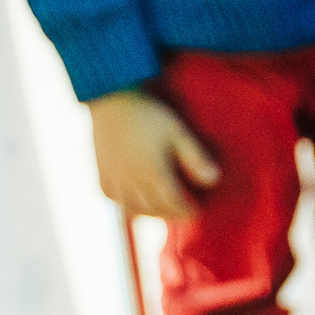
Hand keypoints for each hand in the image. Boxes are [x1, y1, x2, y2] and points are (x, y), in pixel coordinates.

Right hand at [89, 88, 219, 221]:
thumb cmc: (150, 115)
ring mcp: (114, 179)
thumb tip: (214, 181)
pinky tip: (137, 202)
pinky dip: (127, 206)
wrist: (111, 100)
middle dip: (172, 214)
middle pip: (155, 209)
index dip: (187, 211)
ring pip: (133, 209)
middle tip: (184, 213)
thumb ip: (196, 158)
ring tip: (164, 209)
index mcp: (153, 172)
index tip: (197, 212)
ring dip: (151, 214)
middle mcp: (131, 181)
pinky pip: (113, 200)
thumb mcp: (179, 133)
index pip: (174, 203)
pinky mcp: (101, 174)